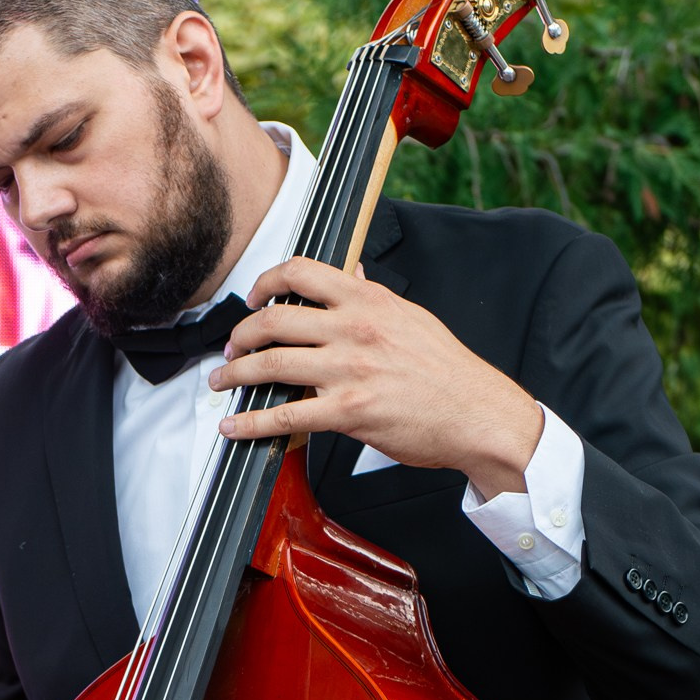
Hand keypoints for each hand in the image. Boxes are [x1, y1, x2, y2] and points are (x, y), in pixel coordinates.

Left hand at [210, 256, 543, 495]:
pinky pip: (285, 415)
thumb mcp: (411, 317)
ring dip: (235, 375)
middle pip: (274, 320)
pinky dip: (251, 422)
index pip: (301, 273)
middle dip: (239, 335)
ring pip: (271, 365)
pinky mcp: (348, 412)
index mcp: (369, 300)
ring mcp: (349, 370)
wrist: (477, 414)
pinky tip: (236, 427)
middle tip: (230, 348)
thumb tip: (353, 273)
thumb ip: (373, 297)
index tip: (253, 298)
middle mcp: (355, 329)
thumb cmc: (448, 372)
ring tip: (222, 383)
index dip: (265, 282)